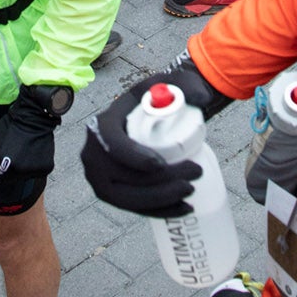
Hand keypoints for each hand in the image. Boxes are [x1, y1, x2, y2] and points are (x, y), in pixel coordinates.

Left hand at [0, 91, 59, 212]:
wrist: (33, 116)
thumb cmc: (8, 128)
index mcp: (5, 165)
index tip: (0, 150)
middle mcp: (21, 171)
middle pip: (7, 179)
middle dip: (5, 168)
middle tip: (11, 149)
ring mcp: (35, 170)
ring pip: (21, 177)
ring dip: (19, 168)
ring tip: (22, 150)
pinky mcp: (46, 168)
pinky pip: (34, 173)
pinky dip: (32, 166)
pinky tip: (32, 152)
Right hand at [82, 78, 204, 217]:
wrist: (151, 121)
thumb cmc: (160, 102)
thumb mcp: (172, 85)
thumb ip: (189, 85)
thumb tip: (202, 99)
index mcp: (103, 124)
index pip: (113, 144)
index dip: (134, 157)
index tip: (161, 164)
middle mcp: (94, 153)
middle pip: (122, 176)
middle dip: (158, 183)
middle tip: (193, 175)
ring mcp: (100, 178)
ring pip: (127, 198)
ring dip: (159, 200)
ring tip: (191, 190)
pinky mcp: (112, 194)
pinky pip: (132, 208)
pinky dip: (157, 211)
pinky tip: (182, 209)